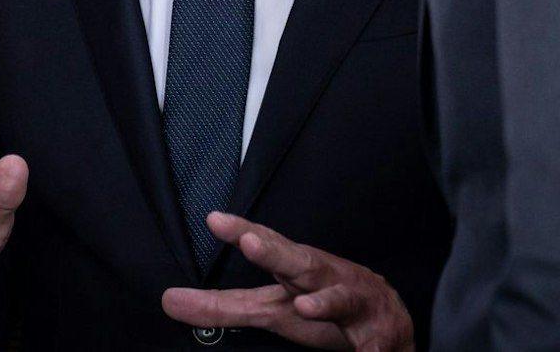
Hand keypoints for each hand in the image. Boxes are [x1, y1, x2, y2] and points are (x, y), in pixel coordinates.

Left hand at [160, 212, 413, 351]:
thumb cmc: (323, 308)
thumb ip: (223, 307)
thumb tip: (169, 301)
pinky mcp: (379, 338)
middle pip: (299, 263)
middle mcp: (325, 279)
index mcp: (298, 270)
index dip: (241, 233)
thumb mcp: (272, 308)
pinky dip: (373, 351)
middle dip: (275, 253)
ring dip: (324, 302)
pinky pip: (375, 346)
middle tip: (250, 241)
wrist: (390, 322)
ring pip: (340, 300)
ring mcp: (354, 306)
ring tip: (304, 307)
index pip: (266, 247)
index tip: (214, 220)